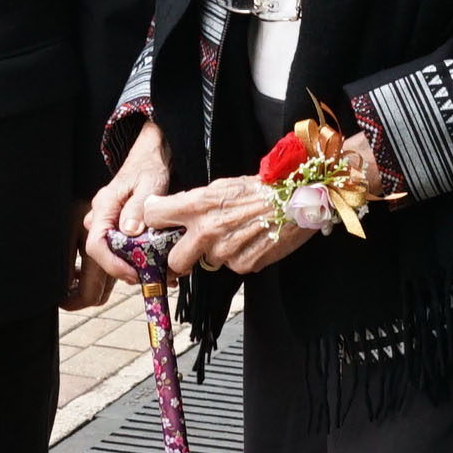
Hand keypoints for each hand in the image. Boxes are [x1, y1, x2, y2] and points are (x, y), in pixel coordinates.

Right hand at [78, 124, 168, 294]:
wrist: (149, 158)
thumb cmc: (148, 167)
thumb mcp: (149, 184)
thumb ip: (137, 208)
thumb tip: (129, 231)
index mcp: (104, 208)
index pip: (96, 245)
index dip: (113, 265)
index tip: (134, 274)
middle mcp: (101, 218)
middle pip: (106, 254)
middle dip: (127, 271)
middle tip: (152, 278)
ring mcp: (109, 223)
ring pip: (116, 254)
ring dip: (136, 267)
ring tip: (162, 274)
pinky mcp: (120, 228)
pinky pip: (125, 248)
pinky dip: (141, 259)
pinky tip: (160, 266)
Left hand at [139, 176, 315, 277]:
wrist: (299, 198)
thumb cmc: (260, 188)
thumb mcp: (221, 186)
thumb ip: (193, 202)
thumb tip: (167, 210)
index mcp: (197, 205)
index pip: (153, 217)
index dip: (153, 223)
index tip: (158, 227)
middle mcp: (207, 230)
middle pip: (174, 261)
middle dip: (180, 259)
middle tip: (191, 249)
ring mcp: (226, 251)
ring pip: (208, 263)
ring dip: (217, 254)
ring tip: (237, 234)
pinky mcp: (245, 265)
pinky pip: (233, 266)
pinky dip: (240, 257)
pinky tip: (252, 241)